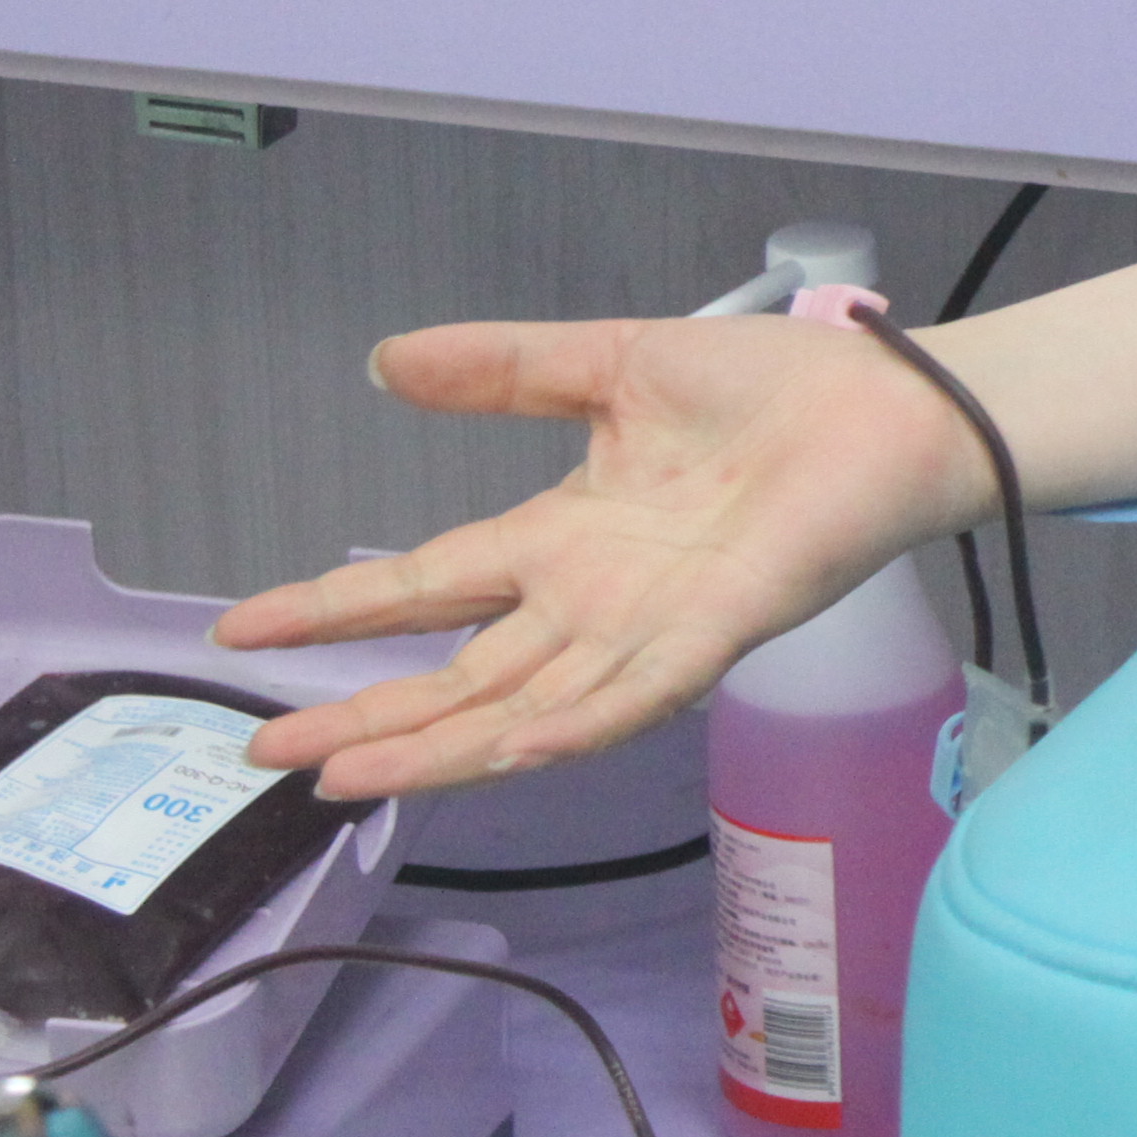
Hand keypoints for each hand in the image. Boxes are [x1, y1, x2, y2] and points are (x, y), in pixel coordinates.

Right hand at [211, 311, 994, 800]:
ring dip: (439, 746)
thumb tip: (387, 359)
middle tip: (268, 754)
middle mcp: (596, 599)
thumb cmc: (774, 389)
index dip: (338, 607)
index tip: (244, 632)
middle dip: (366, 717)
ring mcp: (654, 624)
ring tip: (346, 777)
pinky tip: (512, 748)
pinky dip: (576, 724)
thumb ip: (504, 370)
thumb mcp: (612, 365)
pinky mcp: (721, 628)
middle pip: (459, 676)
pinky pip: (637, 693)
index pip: (429, 584)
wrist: (892, 401)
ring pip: (526, 708)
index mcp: (566, 537)